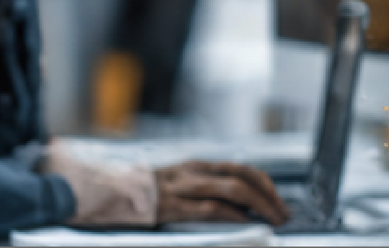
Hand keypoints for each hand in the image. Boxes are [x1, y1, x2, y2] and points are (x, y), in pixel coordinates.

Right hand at [153, 161, 288, 225]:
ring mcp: (183, 188)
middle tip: (282, 213)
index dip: (265, 184)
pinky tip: (246, 222)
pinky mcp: (172, 206)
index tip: (278, 201)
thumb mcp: (175, 183)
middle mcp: (192, 173)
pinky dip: (233, 214)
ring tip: (273, 220)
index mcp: (195, 166)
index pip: (240, 169)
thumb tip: (236, 207)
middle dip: (269, 196)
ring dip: (259, 205)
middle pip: (242, 177)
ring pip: (231, 189)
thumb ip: (201, 189)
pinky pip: (210, 208)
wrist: (105, 193)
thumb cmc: (142, 193)